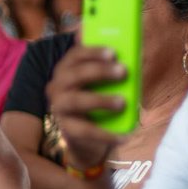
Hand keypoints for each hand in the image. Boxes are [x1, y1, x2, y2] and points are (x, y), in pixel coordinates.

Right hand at [47, 46, 126, 169]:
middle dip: (99, 71)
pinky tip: (123, 136)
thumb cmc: (96, 96)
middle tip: (123, 71)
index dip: (93, 52)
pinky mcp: (66, 128)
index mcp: (66, 68)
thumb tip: (129, 55)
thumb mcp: (101, 80)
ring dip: (100, 100)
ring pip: (77, 100)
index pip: (75, 55)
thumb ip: (110, 67)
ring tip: (122, 102)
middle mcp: (58, 85)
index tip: (113, 53)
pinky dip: (105, 133)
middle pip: (75, 74)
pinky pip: (85, 130)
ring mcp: (59, 107)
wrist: (84, 131)